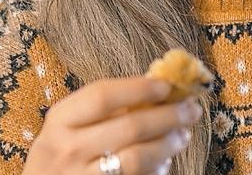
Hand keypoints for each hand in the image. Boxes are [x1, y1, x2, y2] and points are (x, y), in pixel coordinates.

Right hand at [21, 76, 200, 174]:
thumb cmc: (61, 155)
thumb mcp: (68, 128)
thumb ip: (103, 110)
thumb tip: (157, 88)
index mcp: (60, 121)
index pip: (102, 95)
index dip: (139, 88)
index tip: (167, 85)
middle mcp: (67, 149)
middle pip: (128, 126)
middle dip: (167, 115)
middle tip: (191, 109)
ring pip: (136, 158)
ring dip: (168, 144)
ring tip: (183, 135)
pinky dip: (156, 169)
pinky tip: (165, 161)